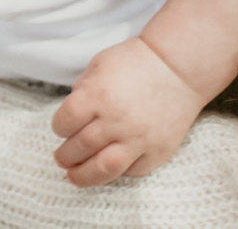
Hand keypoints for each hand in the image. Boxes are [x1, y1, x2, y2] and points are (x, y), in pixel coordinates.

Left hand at [50, 38, 209, 186]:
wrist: (178, 68)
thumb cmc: (135, 62)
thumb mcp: (99, 65)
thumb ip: (82, 91)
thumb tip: (72, 118)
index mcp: (98, 94)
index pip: (66, 121)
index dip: (59, 127)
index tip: (60, 129)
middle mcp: (117, 120)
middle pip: (81, 147)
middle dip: (65, 156)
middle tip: (60, 158)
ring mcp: (139, 139)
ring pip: (104, 169)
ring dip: (83, 176)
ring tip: (73, 176)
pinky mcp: (158, 151)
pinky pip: (132, 171)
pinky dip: (117, 172)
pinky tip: (107, 167)